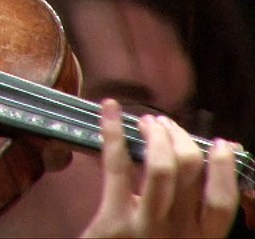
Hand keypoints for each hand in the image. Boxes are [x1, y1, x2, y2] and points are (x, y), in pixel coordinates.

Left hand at [81, 98, 238, 237]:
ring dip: (156, 135)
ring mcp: (147, 226)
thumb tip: (201, 168)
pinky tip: (110, 109)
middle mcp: (179, 233)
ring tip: (148, 121)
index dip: (224, 168)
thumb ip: (187, 213)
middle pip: (192, 173)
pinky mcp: (114, 221)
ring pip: (162, 167)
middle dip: (181, 139)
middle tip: (166, 125)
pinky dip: (113, 131)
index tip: (222, 144)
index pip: (224, 201)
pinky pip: (116, 165)